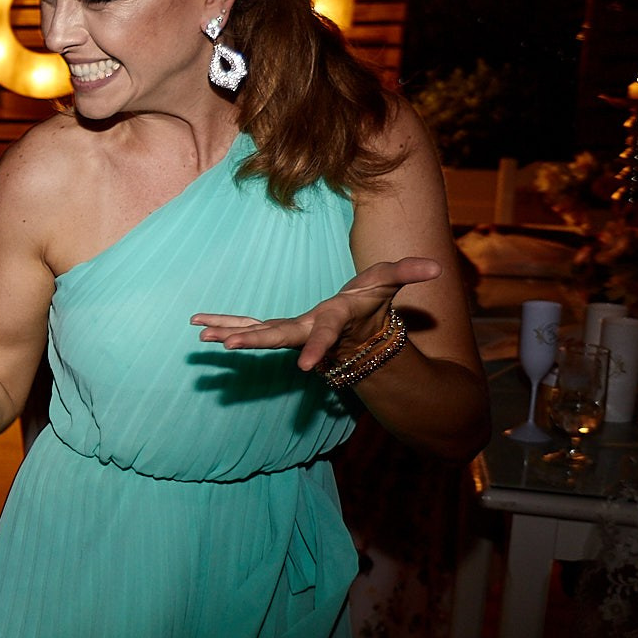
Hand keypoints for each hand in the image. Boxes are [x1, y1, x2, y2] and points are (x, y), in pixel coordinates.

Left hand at [191, 256, 441, 371]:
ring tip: (201, 335)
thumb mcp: (391, 281)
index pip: (325, 336)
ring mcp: (291, 333)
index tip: (304, 369)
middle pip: (279, 337)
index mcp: (333, 321)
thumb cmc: (373, 303)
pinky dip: (227, 325)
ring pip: (257, 333)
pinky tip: (202, 328)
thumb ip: (408, 271)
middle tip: (226, 345)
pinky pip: (249, 326)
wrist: (362, 333)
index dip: (316, 350)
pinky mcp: (280, 330)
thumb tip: (436, 267)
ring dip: (229, 333)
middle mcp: (307, 330)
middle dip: (254, 340)